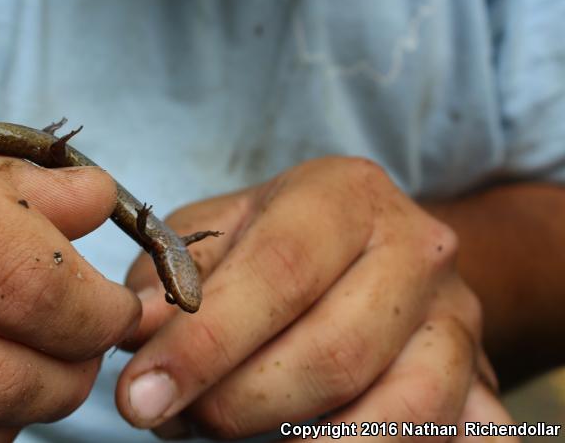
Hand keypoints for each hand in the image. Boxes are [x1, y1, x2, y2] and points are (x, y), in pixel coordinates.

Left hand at [117, 157, 515, 440]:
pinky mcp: (481, 377)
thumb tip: (133, 336)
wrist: (370, 242)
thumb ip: (170, 279)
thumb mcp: (217, 234)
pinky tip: (316, 442)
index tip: (142, 395)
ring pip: (398, 409)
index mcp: (344, 195)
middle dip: (239, 404)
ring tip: (237, 428)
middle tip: (183, 416)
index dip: (205, 343)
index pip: (277, 272)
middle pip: (334, 351)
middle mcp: (415, 249)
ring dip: (302, 440)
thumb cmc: (278, 239)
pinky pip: (452, 434)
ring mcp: (457, 318)